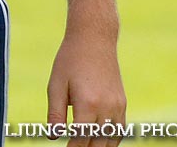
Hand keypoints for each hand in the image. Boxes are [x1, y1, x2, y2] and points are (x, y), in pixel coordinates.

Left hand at [46, 30, 125, 146]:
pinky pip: (119, 130)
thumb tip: (53, 136)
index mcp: (87, 103)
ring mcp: (118, 106)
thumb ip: (55, 113)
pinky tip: (99, 142)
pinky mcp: (122, 103)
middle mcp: (106, 108)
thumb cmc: (70, 60)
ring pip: (111, 140)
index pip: (81, 138)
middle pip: (97, 143)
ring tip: (84, 146)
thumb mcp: (56, 84)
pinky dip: (110, 140)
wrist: (94, 40)